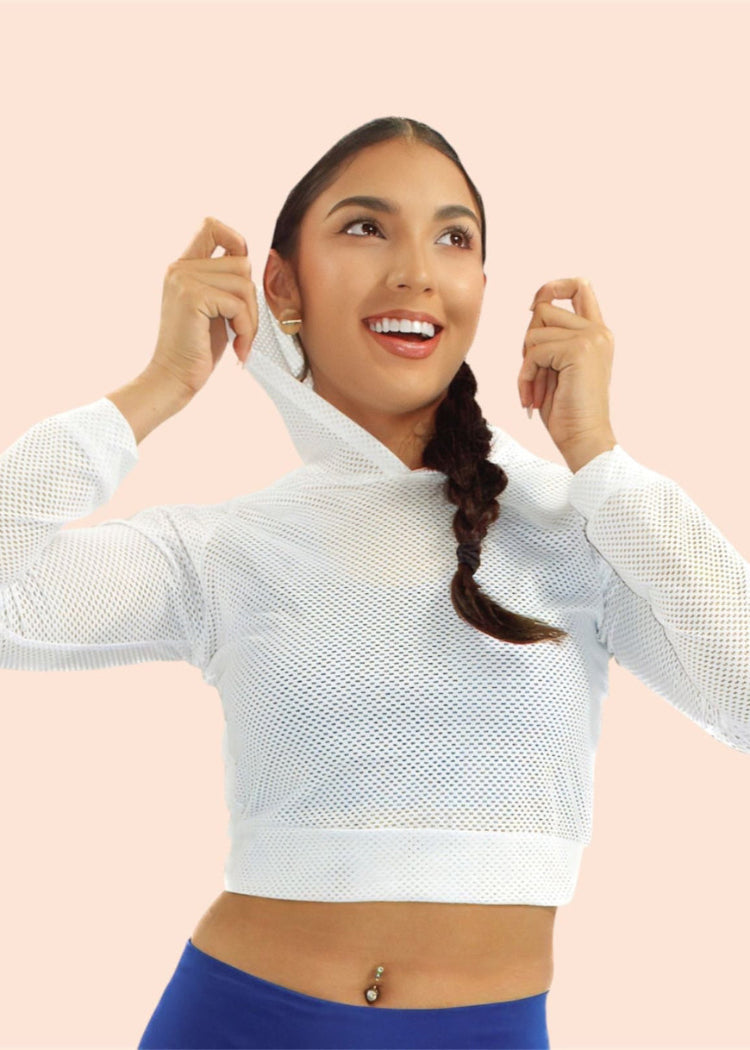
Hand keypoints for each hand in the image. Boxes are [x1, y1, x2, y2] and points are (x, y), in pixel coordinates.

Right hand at [150, 217, 257, 397]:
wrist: (173, 378)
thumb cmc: (197, 349)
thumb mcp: (214, 309)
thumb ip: (226, 282)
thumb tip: (253, 262)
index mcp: (183, 267)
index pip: (211, 226)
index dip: (236, 241)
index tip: (242, 277)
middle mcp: (180, 268)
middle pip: (242, 264)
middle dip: (251, 300)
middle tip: (243, 329)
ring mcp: (184, 280)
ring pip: (245, 284)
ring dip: (250, 319)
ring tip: (240, 341)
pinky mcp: (192, 297)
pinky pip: (238, 304)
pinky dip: (245, 329)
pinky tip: (237, 347)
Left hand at [518, 277, 616, 463]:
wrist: (583, 438)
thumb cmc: (566, 409)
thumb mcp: (556, 365)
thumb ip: (551, 337)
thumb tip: (533, 307)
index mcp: (597, 332)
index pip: (579, 286)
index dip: (552, 287)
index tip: (532, 307)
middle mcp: (598, 331)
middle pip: (543, 308)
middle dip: (529, 342)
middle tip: (535, 374)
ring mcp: (591, 338)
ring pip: (534, 331)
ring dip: (526, 364)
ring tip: (537, 389)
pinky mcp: (579, 350)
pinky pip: (534, 352)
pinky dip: (526, 376)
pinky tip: (533, 397)